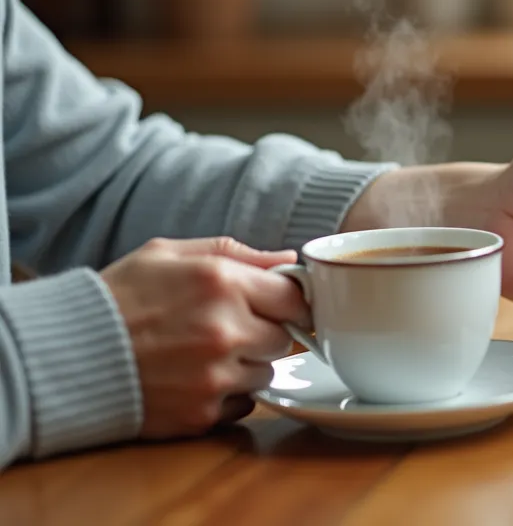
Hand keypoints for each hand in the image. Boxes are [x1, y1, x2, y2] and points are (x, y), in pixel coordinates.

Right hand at [102, 237, 308, 438]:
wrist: (64, 356)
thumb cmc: (118, 298)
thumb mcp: (168, 254)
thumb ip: (235, 253)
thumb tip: (288, 261)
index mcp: (222, 283)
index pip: (295, 298)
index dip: (287, 302)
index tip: (274, 305)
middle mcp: (226, 331)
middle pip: (285, 339)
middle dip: (264, 333)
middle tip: (227, 328)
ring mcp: (215, 377)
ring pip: (267, 374)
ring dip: (246, 365)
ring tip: (202, 354)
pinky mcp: (202, 413)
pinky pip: (243, 404)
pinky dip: (227, 395)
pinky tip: (193, 379)